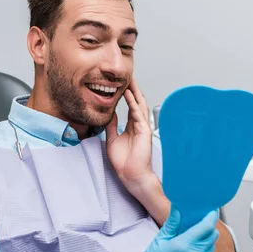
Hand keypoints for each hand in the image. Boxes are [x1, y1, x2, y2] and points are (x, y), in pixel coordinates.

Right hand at [105, 207, 219, 251]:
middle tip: (199, 225)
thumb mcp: (159, 240)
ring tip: (190, 242)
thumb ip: (173, 223)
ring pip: (210, 249)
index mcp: (184, 245)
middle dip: (208, 228)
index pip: (207, 226)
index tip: (211, 211)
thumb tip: (179, 207)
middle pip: (212, 237)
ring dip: (204, 243)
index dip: (211, 216)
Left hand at [106, 79, 153, 193]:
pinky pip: (138, 113)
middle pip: (136, 102)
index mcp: (132, 127)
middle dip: (133, 90)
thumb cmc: (123, 161)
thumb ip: (111, 126)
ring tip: (130, 80)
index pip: (130, 107)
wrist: (131, 174)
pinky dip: (133, 103)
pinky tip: (129, 94)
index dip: (127, 95)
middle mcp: (138, 125)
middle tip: (128, 77)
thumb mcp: (112, 139)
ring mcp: (142, 127)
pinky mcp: (144, 130)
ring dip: (135, 92)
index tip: (121, 85)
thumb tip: (108, 114)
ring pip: (139, 105)